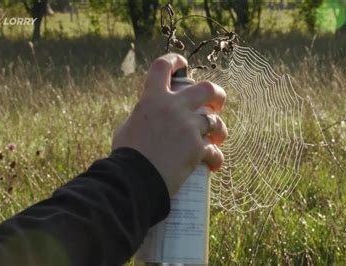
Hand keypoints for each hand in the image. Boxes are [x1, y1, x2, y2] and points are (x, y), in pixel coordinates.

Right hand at [112, 53, 227, 195]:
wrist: (134, 179)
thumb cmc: (126, 155)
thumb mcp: (128, 127)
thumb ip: (143, 116)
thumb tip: (151, 117)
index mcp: (153, 98)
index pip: (163, 67)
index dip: (174, 60)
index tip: (182, 63)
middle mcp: (174, 108)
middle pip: (207, 88)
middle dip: (216, 95)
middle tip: (215, 104)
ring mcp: (188, 127)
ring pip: (216, 122)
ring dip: (219, 131)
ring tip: (217, 140)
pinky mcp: (197, 148)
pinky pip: (214, 151)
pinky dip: (215, 159)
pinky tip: (213, 165)